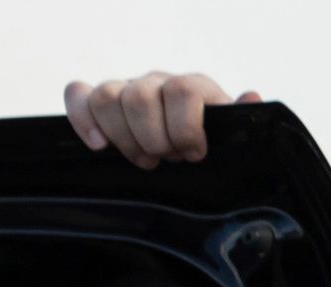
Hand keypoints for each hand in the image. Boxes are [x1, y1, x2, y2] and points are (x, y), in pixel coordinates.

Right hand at [62, 71, 258, 166]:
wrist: (192, 148)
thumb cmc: (212, 145)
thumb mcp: (232, 137)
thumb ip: (240, 119)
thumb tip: (251, 97)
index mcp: (193, 87)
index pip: (181, 90)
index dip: (185, 128)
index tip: (194, 154)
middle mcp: (157, 82)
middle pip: (139, 97)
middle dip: (152, 138)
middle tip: (166, 160)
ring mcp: (127, 90)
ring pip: (107, 96)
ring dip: (122, 136)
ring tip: (144, 159)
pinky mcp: (101, 103)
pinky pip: (78, 94)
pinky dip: (82, 119)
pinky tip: (99, 146)